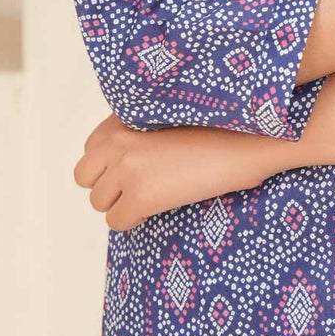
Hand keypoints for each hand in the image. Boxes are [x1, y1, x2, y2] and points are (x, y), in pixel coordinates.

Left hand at [73, 112, 282, 230]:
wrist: (249, 141)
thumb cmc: (222, 128)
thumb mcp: (170, 113)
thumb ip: (140, 130)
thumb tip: (127, 157)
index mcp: (124, 117)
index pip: (90, 149)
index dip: (111, 164)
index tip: (136, 169)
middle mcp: (118, 140)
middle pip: (84, 177)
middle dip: (107, 186)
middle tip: (138, 188)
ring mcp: (128, 168)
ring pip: (98, 202)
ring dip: (121, 205)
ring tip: (152, 198)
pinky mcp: (142, 195)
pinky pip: (115, 221)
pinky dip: (133, 222)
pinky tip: (157, 210)